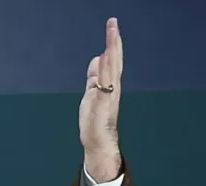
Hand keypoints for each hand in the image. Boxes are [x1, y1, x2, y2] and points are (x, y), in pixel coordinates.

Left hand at [79, 18, 122, 181]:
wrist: (98, 141)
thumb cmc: (95, 119)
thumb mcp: (91, 92)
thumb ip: (94, 76)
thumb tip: (97, 58)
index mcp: (109, 84)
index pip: (112, 60)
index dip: (112, 43)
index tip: (112, 26)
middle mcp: (112, 87)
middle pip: (114, 60)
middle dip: (114, 42)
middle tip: (113, 24)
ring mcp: (108, 95)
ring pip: (111, 69)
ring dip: (111, 51)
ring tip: (111, 35)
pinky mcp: (101, 104)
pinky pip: (103, 85)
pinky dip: (103, 73)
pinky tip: (102, 60)